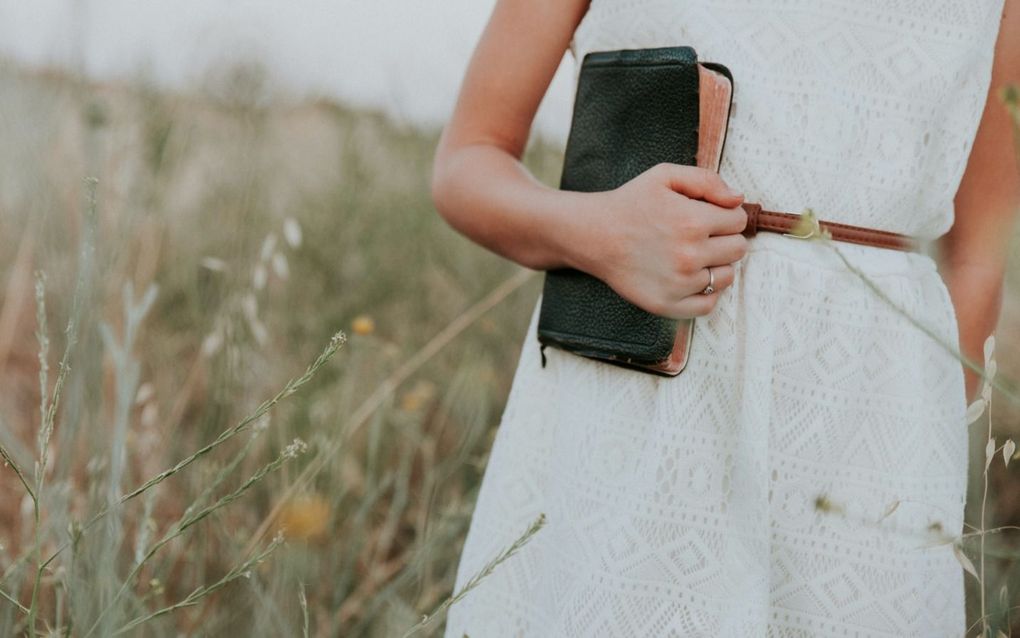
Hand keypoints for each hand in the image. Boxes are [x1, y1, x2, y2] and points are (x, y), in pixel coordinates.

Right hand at [570, 163, 748, 318]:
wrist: (594, 235)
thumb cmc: (630, 203)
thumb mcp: (665, 175)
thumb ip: (707, 180)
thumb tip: (738, 200)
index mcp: (693, 221)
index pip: (738, 221)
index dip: (726, 215)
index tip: (708, 216)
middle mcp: (689, 255)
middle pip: (738, 249)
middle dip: (724, 239)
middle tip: (700, 235)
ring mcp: (679, 283)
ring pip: (727, 276)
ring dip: (716, 265)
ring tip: (692, 255)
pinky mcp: (668, 304)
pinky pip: (708, 304)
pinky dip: (705, 292)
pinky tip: (690, 277)